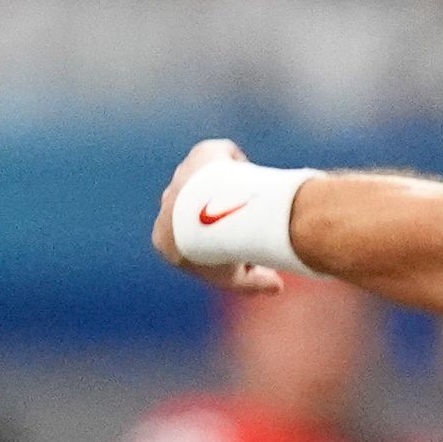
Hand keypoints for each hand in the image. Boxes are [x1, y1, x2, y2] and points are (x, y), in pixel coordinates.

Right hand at [154, 138, 282, 295]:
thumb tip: (277, 287)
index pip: (187, 241)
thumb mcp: (234, 277)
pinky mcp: (200, 154)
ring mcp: (182, 176)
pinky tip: (250, 173)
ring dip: (226, 185)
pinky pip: (219, 154)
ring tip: (251, 196)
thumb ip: (254, 283)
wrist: (214, 213)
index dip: (213, 244)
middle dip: (218, 212)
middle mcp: (169, 202)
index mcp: (165, 236)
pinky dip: (233, 161)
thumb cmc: (218, 250)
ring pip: (207, 179)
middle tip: (247, 222)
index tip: (236, 247)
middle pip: (196, 207)